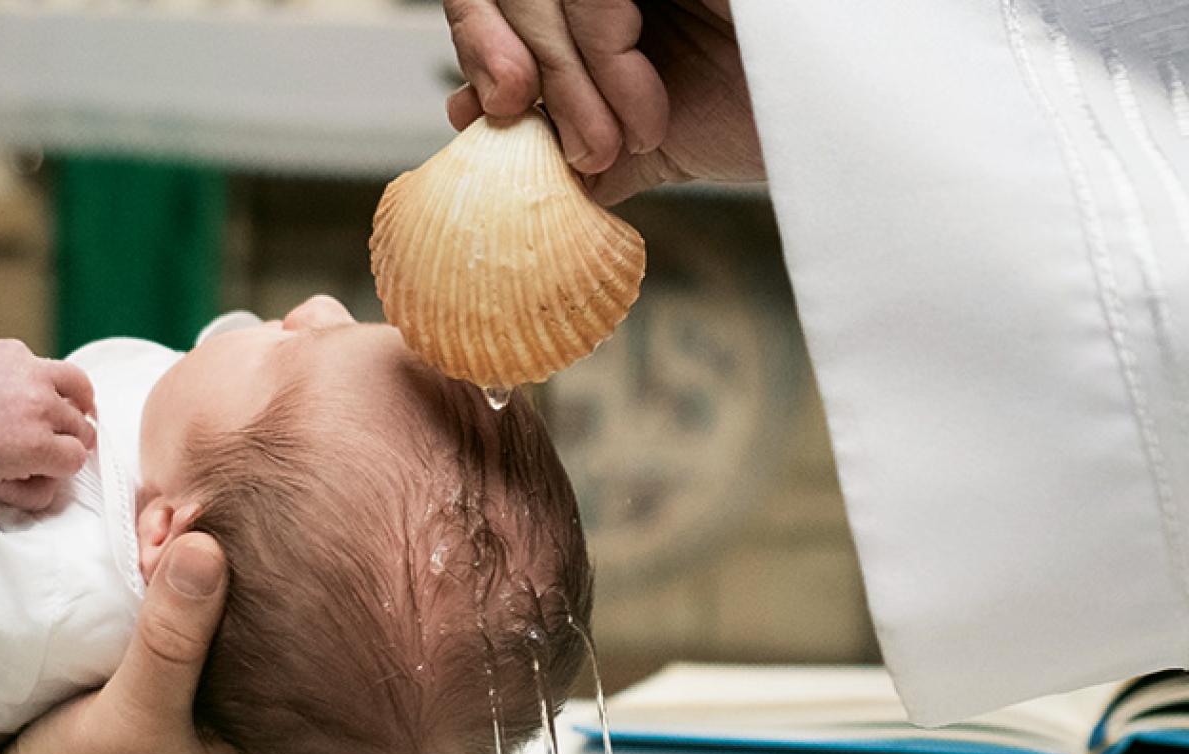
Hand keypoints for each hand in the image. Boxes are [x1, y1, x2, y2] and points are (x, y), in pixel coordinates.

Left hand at [0, 339, 96, 510]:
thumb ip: (36, 494)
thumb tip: (58, 483)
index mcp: (38, 446)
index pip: (78, 457)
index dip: (67, 463)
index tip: (55, 461)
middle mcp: (39, 407)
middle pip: (81, 425)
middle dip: (70, 437)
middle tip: (56, 439)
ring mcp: (29, 374)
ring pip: (79, 385)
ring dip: (77, 400)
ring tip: (71, 406)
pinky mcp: (14, 351)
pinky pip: (43, 364)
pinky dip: (39, 377)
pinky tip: (25, 388)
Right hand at [0, 533, 322, 753]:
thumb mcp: (136, 717)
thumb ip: (175, 637)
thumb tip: (205, 546)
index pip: (356, 671)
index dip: (342, 606)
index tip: (317, 545)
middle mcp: (285, 743)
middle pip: (311, 639)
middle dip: (279, 578)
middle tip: (247, 524)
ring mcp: (246, 721)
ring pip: (262, 628)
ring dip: (234, 580)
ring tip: (206, 532)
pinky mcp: (205, 699)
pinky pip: (221, 631)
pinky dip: (203, 595)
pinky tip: (181, 558)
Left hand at [443, 0, 763, 203]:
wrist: (848, 134)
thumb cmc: (762, 121)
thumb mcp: (646, 140)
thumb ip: (567, 139)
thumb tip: (472, 124)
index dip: (477, 40)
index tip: (486, 112)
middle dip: (520, 71)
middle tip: (568, 147)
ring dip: (569, 78)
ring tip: (620, 143)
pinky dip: (599, 47)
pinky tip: (649, 107)